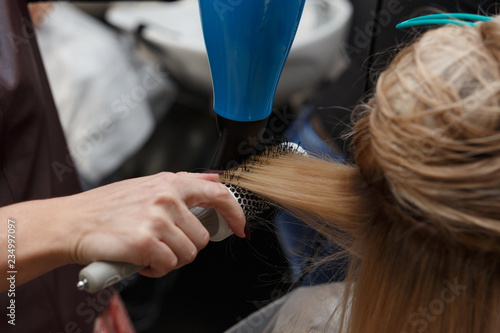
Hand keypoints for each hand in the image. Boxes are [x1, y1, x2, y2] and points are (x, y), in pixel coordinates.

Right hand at [61, 172, 245, 276]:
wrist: (72, 222)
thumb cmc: (108, 207)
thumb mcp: (149, 184)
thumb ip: (184, 184)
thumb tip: (216, 180)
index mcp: (171, 182)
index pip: (219, 194)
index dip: (235, 213)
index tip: (239, 227)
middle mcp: (167, 198)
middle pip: (202, 237)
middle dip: (185, 247)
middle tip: (163, 244)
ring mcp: (157, 220)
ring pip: (188, 254)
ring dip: (170, 259)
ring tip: (148, 250)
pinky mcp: (145, 243)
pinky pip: (168, 266)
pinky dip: (155, 269)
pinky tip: (139, 259)